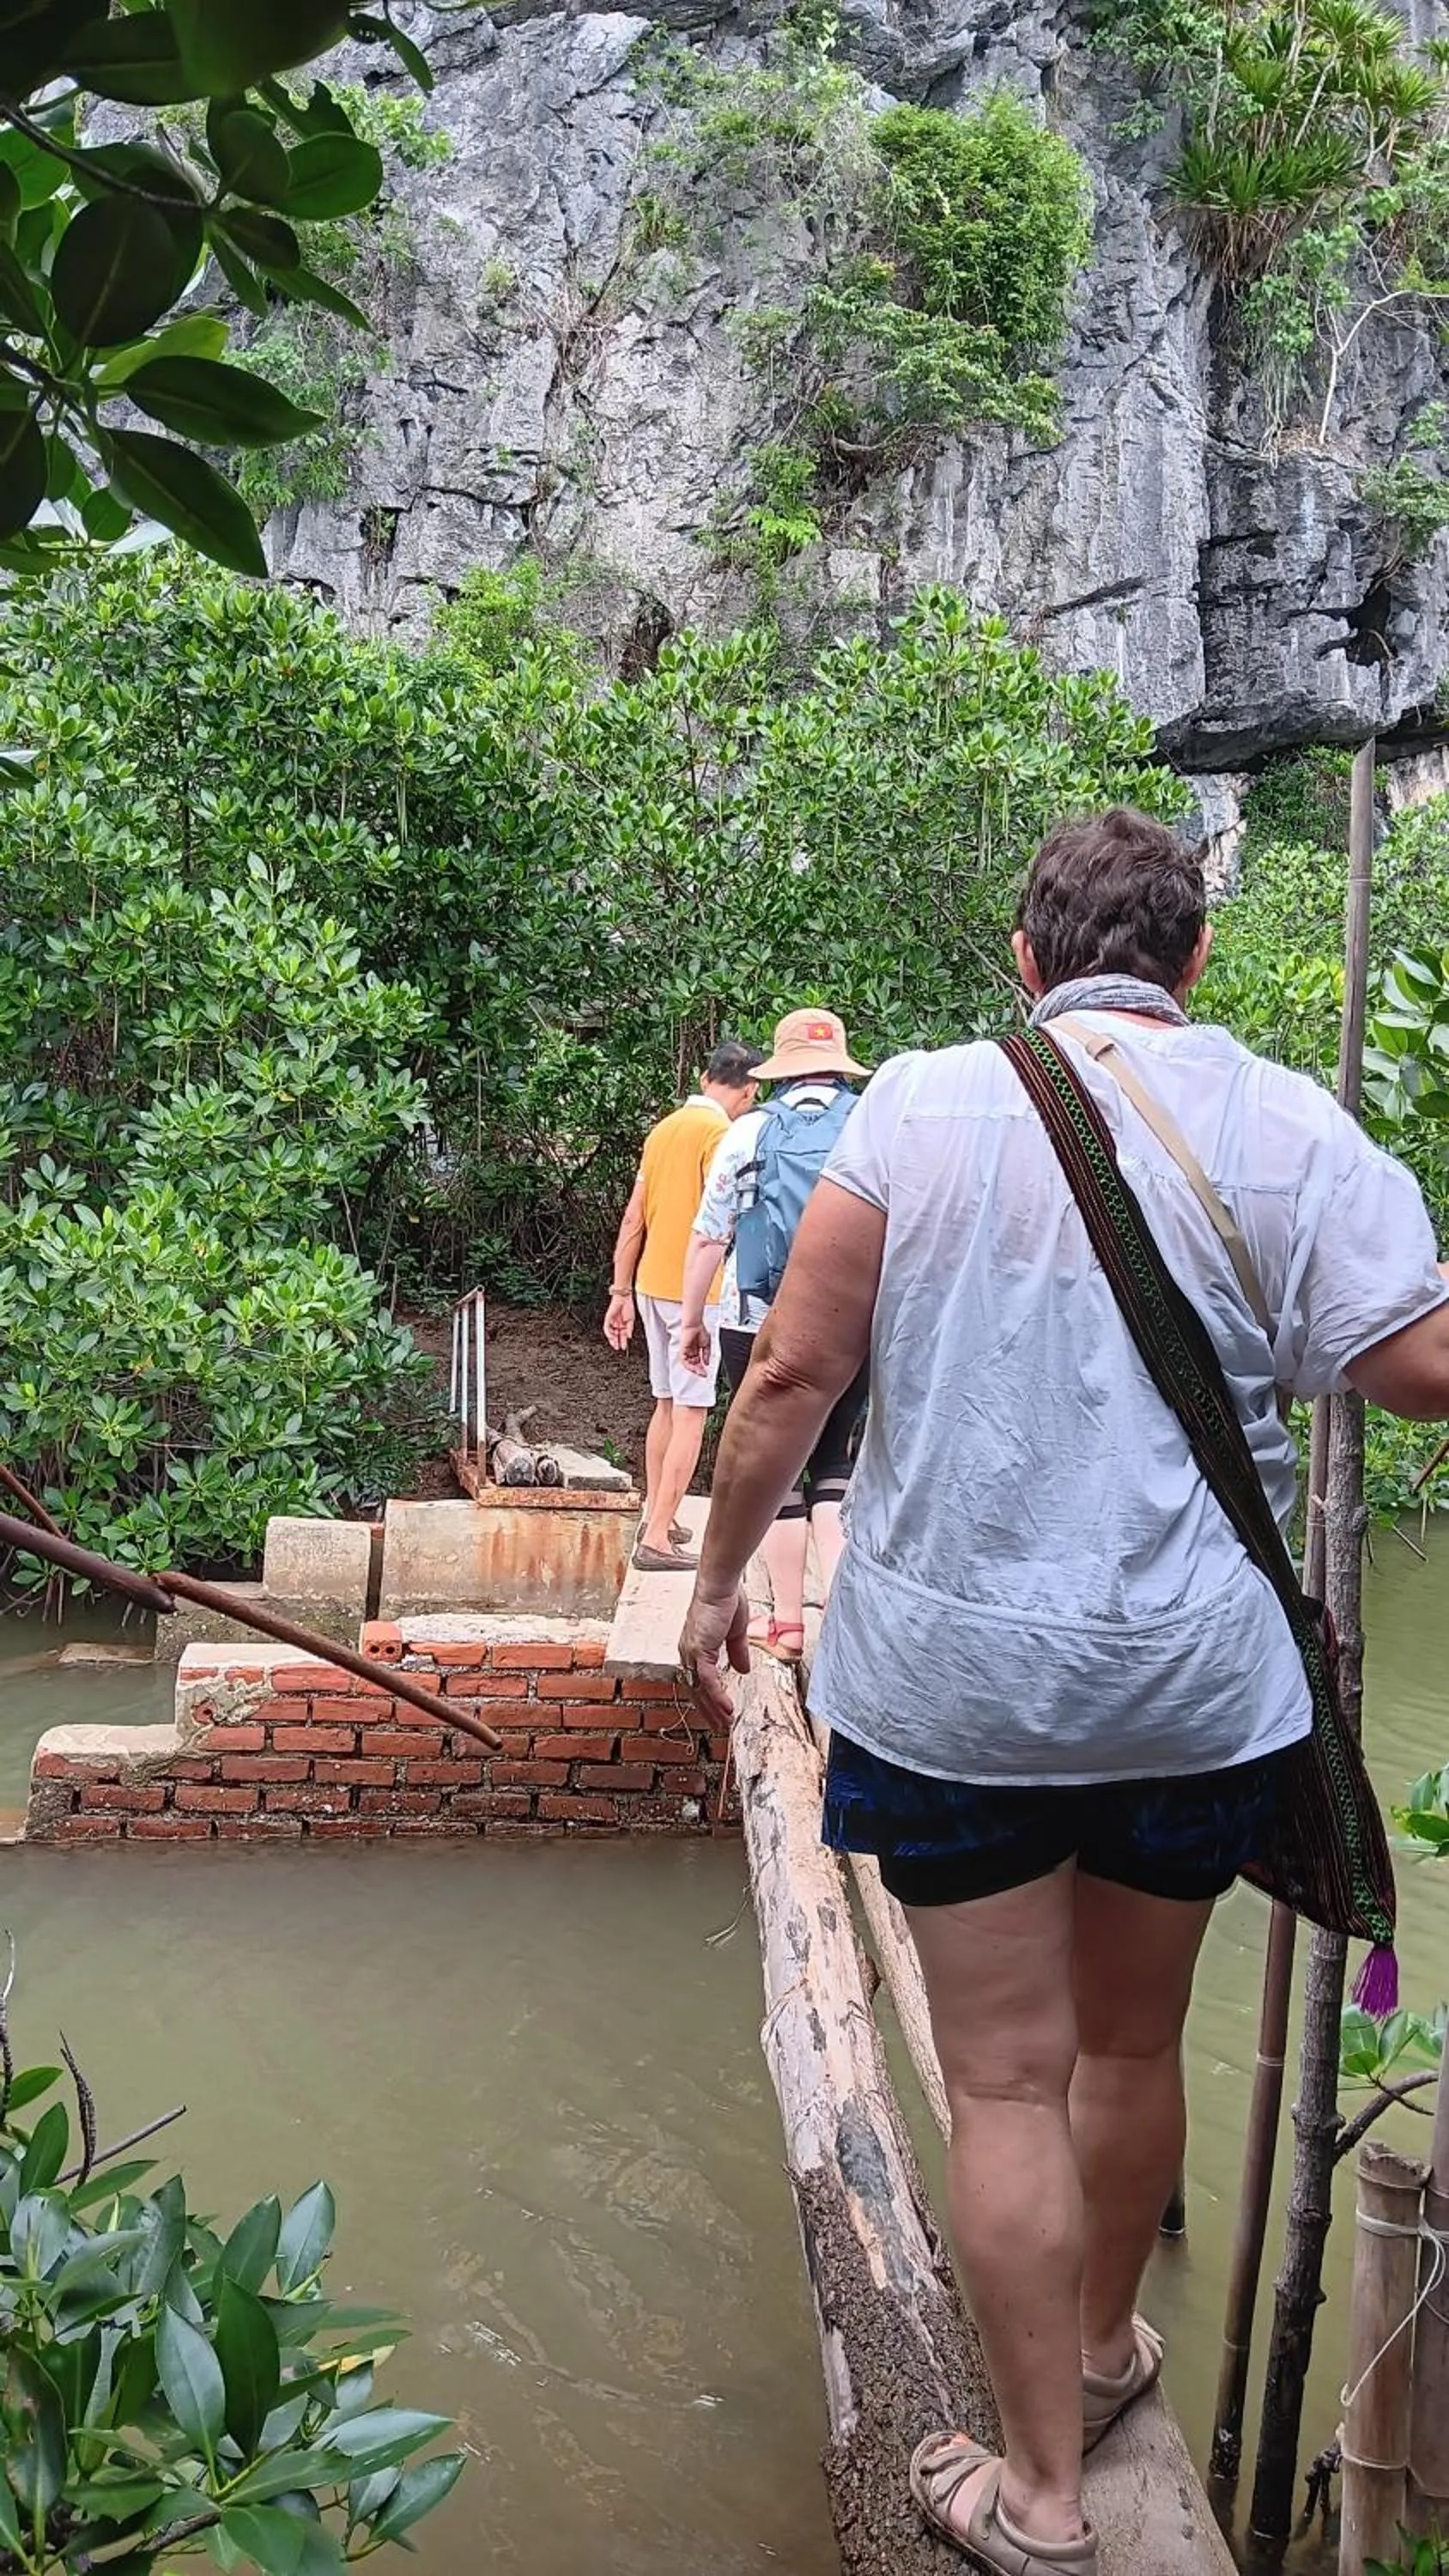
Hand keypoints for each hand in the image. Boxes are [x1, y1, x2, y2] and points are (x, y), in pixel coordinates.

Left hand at [604, 1291, 634, 1351]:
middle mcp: (616, 1325)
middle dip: (616, 1342)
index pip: (621, 1336)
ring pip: (610, 1333)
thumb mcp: (631, 1320)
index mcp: (622, 1325)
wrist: (624, 1298)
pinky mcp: (608, 1318)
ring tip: (615, 1344)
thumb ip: (629, 1329)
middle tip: (618, 1348)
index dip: (622, 1342)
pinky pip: (606, 1327)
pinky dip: (609, 1333)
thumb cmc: (628, 1307)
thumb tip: (629, 1336)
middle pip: (615, 1336)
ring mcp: (612, 1322)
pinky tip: (612, 1336)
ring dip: (612, 1339)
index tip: (623, 1347)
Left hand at [678, 1582, 749, 1725]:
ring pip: (700, 1690)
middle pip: (696, 1690)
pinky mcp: (699, 1651)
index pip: (699, 1680)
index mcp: (695, 1648)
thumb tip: (742, 1670)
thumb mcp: (735, 1632)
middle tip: (720, 1726)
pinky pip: (707, 1681)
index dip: (709, 1698)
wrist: (721, 1585)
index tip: (720, 1712)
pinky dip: (716, 1696)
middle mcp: (688, 1653)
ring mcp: (691, 1653)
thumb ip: (736, 1652)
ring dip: (713, 1709)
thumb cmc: (727, 1600)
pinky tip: (727, 1709)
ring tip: (725, 1724)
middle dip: (709, 1710)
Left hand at [679, 1315, 711, 1374]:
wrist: (695, 1325)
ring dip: (694, 1369)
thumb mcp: (707, 1345)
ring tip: (700, 1372)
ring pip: (688, 1364)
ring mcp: (686, 1351)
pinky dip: (689, 1366)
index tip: (705, 1372)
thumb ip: (706, 1355)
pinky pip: (684, 1361)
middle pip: (693, 1364)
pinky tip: (694, 1368)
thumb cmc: (700, 1331)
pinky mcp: (682, 1350)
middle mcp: (691, 1352)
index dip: (702, 1367)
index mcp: (696, 1350)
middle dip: (699, 1370)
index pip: (698, 1362)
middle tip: (703, 1374)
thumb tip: (706, 1363)